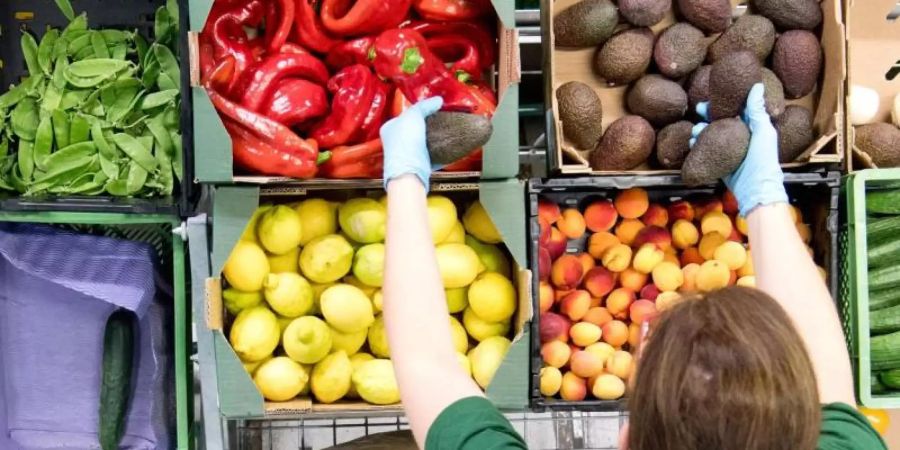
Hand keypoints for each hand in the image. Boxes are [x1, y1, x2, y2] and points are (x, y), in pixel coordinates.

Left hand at [380, 96, 442, 189]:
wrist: (410, 172)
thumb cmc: (405, 144)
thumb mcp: (413, 115)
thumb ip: (425, 105)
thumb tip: (437, 100)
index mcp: (389, 128)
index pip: (405, 114)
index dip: (418, 110)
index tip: (430, 107)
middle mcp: (396, 142)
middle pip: (415, 127)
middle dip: (428, 123)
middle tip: (440, 116)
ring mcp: (408, 154)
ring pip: (424, 140)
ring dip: (435, 135)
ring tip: (445, 128)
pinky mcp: (420, 164)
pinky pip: (433, 153)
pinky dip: (440, 148)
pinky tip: (447, 143)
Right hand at [694, 83, 786, 216]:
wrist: (755, 189)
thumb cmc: (764, 160)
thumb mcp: (763, 132)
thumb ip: (757, 110)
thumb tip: (756, 86)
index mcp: (751, 128)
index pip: (735, 110)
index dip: (723, 103)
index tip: (713, 97)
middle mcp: (739, 138)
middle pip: (720, 121)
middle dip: (708, 115)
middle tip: (699, 109)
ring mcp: (728, 151)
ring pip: (710, 135)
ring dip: (700, 130)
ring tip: (695, 130)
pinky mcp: (719, 163)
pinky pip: (705, 151)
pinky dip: (698, 146)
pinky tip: (692, 143)